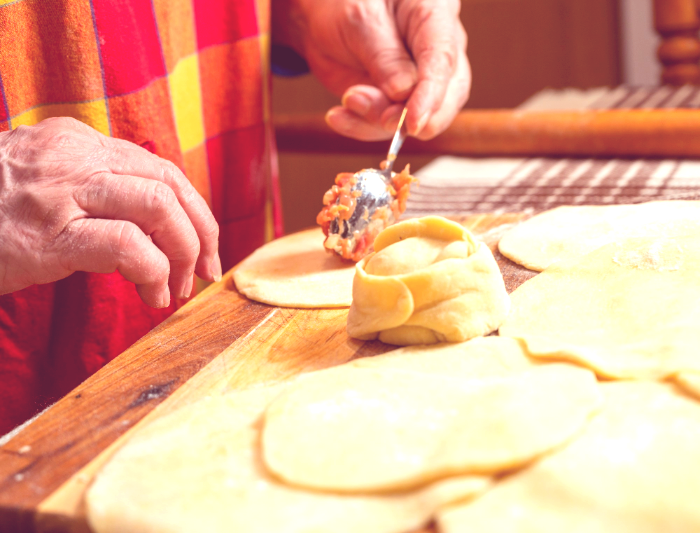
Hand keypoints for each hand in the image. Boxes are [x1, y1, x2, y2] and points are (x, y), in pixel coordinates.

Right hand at [0, 117, 220, 307]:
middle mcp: (75, 158)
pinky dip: (153, 271)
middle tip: (204, 272)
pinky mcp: (48, 236)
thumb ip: (93, 186)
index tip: (205, 245)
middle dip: (202, 233)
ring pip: (158, 209)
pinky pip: (126, 246)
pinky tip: (150, 293)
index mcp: (78, 142)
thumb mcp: (43, 181)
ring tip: (176, 288)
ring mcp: (61, 194)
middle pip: (169, 186)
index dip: (195, 209)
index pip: (160, 169)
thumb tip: (151, 220)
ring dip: (183, 253)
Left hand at [274, 0, 469, 139]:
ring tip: (349, 99)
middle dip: (411, 117)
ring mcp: (418, 80)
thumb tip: (405, 93)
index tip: (413, 121)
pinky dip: (361, 126)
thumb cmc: (344, 1)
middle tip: (382, 120)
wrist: (320, 14)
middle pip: (446, 97)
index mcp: (435, 16)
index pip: (443, 61)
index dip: (431, 95)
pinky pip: (385, 125)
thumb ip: (384, 57)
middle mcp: (436, 51)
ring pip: (413, 118)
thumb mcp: (360, 19)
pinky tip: (339, 116)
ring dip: (377, 120)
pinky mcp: (396, 101)